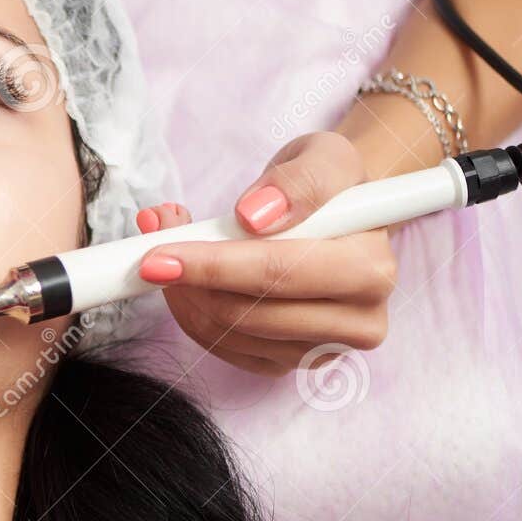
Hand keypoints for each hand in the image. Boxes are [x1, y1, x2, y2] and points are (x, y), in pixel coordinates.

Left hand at [135, 132, 397, 376]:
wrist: (335, 216)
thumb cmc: (327, 186)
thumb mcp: (323, 157)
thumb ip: (299, 181)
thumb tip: (255, 216)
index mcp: (371, 271)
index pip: (279, 274)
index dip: (213, 266)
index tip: (159, 253)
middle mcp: (358, 322)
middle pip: (248, 313)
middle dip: (189, 280)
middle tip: (150, 248)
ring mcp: (324, 351)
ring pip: (228, 334)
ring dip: (184, 294)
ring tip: (170, 250)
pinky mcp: (291, 363)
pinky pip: (223, 349)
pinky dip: (191, 313)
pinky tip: (186, 280)